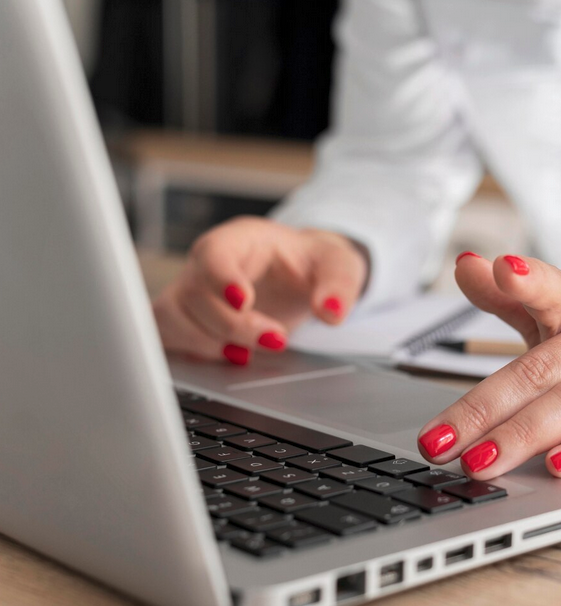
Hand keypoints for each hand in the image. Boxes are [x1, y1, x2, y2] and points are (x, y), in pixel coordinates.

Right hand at [153, 216, 366, 364]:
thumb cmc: (310, 263)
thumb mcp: (337, 266)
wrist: (300, 274)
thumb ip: (339, 285)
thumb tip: (332, 311)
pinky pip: (166, 335)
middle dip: (234, 325)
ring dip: (207, 343)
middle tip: (276, 338)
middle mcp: (207, 263)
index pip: (214, 254)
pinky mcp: (185, 316)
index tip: (244, 302)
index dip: (222, 279)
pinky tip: (229, 355)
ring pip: (171, 317)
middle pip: (195, 294)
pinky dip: (192, 352)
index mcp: (239, 240)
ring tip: (247, 351)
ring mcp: (191, 289)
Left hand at [417, 253, 560, 478]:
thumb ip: (513, 299)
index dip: (529, 279)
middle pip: (542, 371)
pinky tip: (560, 467)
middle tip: (440, 443)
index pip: (556, 288)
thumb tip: (465, 264)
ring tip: (481, 461)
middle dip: (484, 409)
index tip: (502, 269)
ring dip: (523, 436)